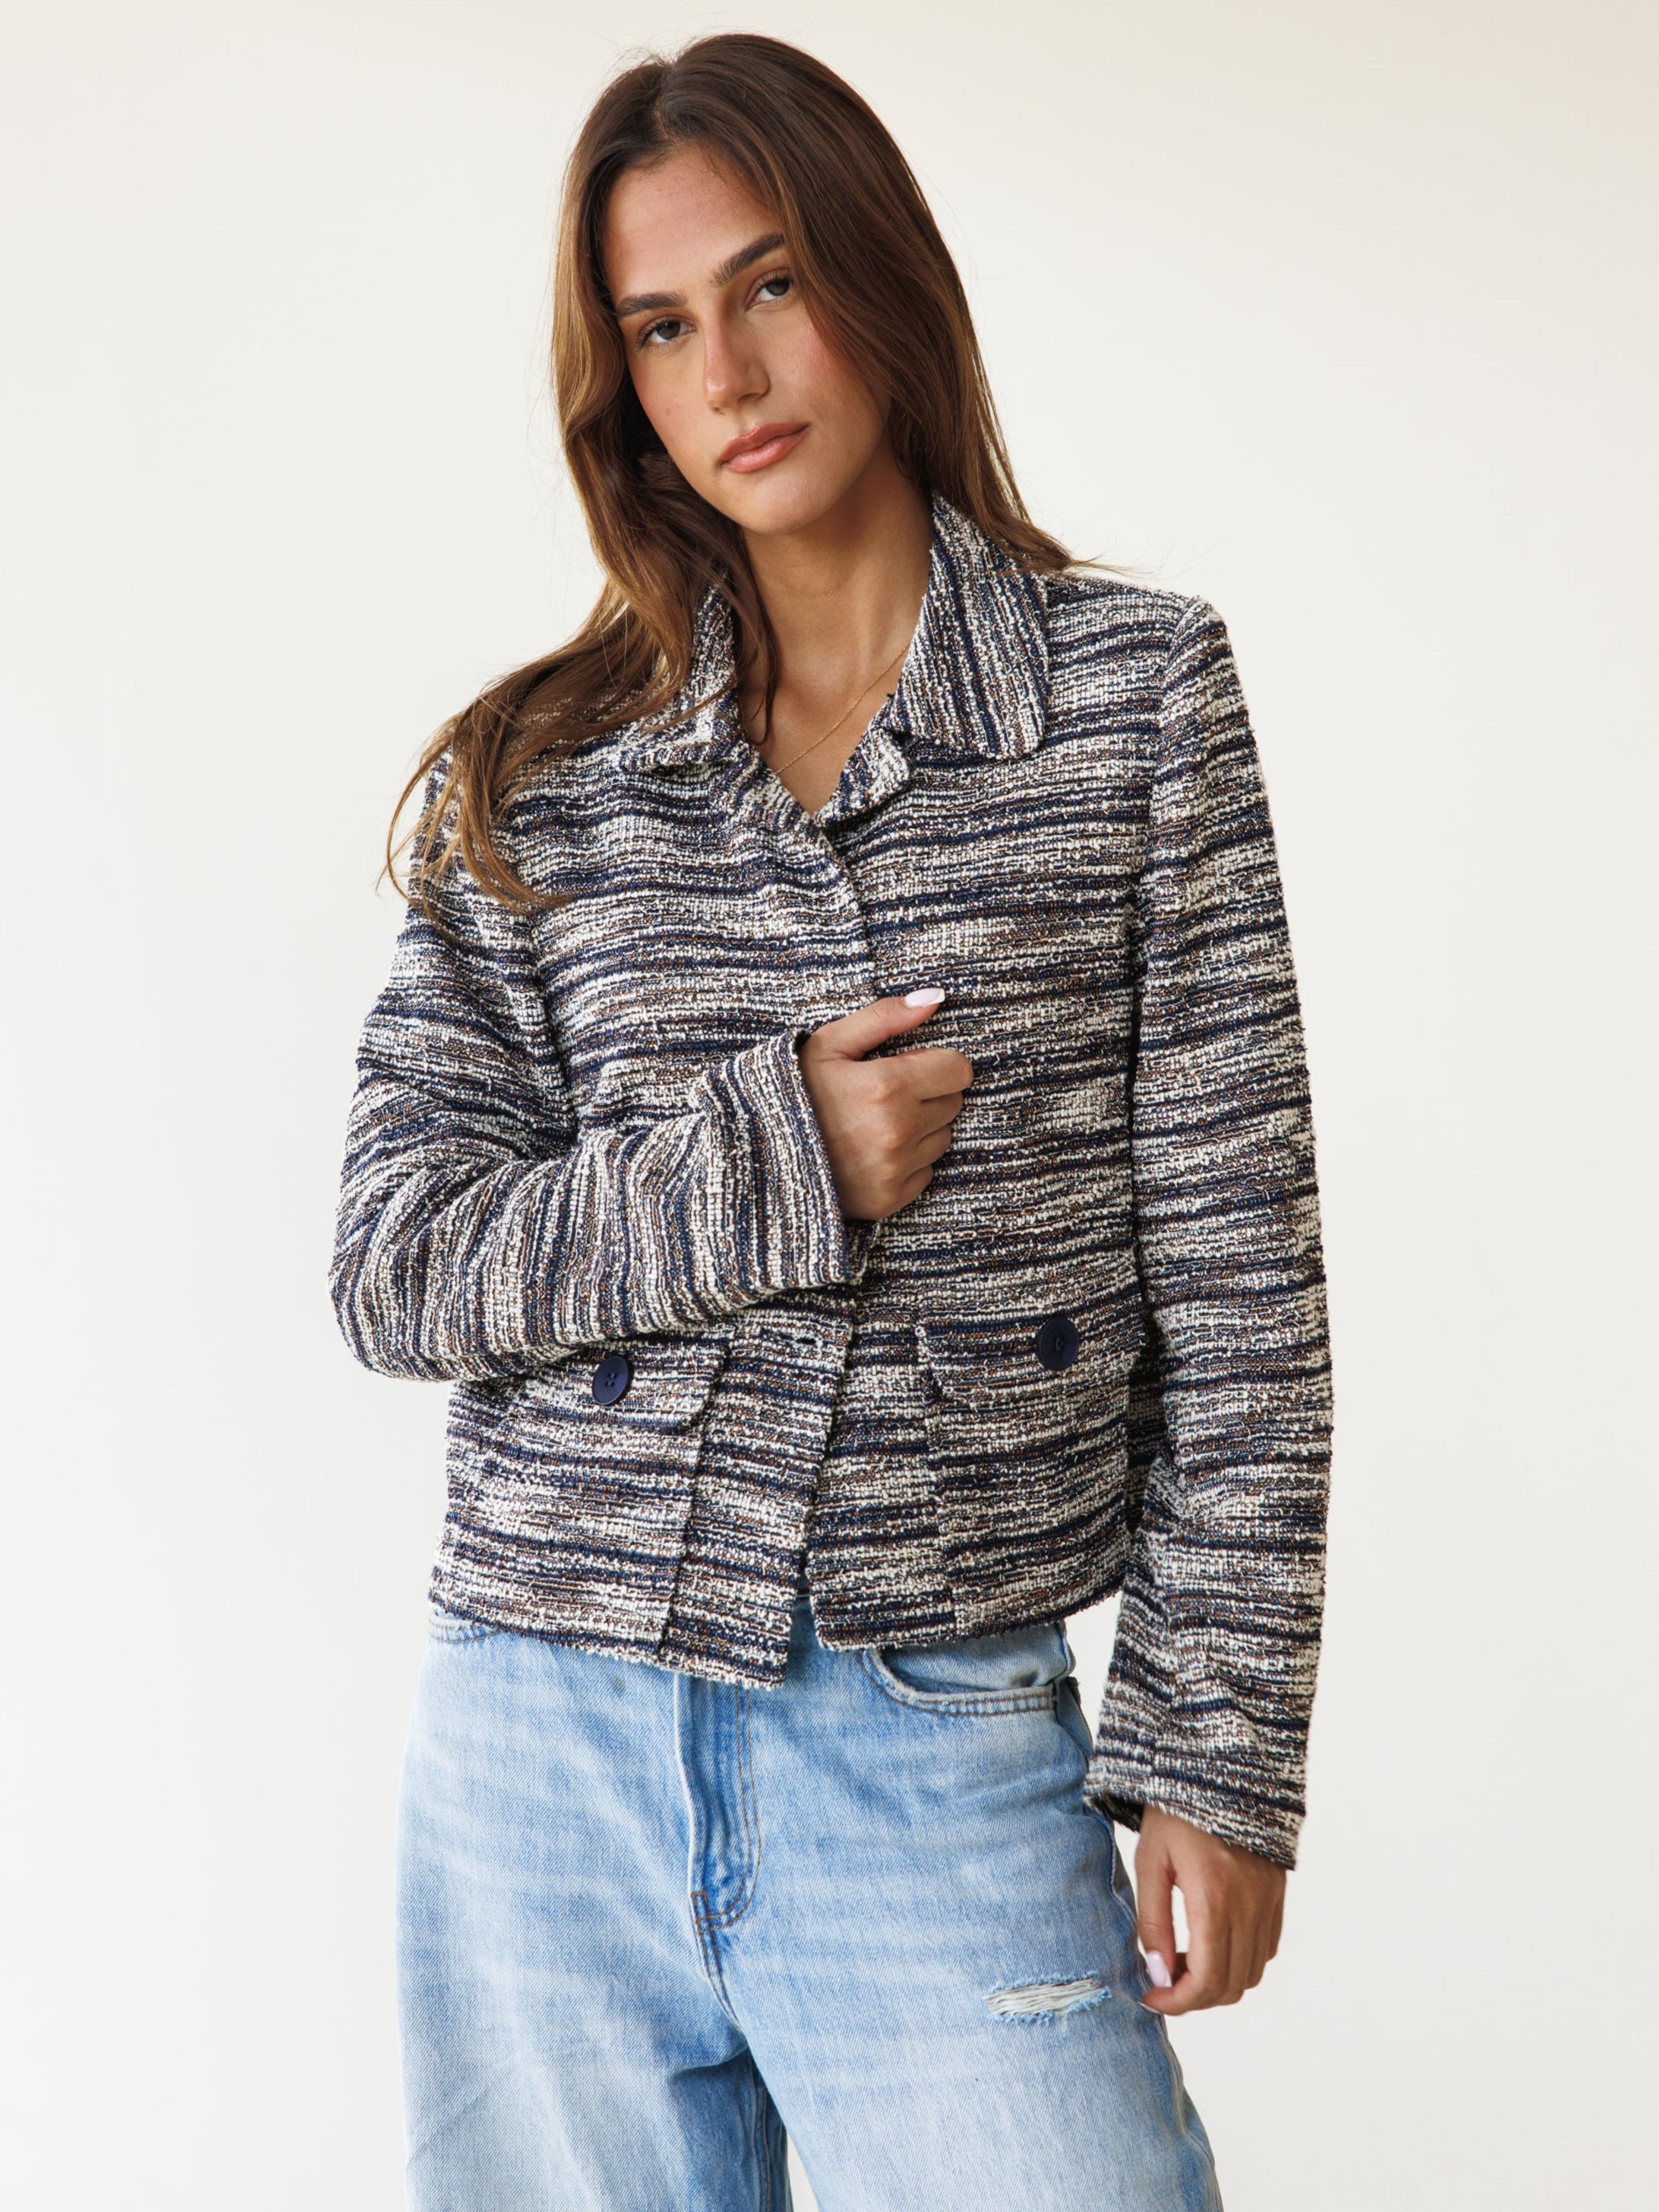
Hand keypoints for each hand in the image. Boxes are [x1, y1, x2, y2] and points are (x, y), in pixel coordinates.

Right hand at [799, 989, 972, 1221]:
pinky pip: (926, 1172)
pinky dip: (907, 1162)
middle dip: (927, 1093)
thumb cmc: (796, 1091)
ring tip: (875, 1123)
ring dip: (920, 1128)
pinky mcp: (889, 1199)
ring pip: (942, 1138)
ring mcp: (894, 1170)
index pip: (958, 1070)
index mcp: (887, 1086)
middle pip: (952, 1103)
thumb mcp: (830, 1043)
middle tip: (884, 1094)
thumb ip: (885, 1017)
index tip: (908, 1065)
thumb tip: (936, 998)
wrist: (758, 1153)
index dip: (936, 1063)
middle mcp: (897, 1131)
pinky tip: (872, 1152)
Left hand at [1131, 1804, 1285, 2013]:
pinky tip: (1209, 1941)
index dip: (1177, 2002)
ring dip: (1217, 1981)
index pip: (1206, 1979)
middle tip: (1161, 1981)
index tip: (1149, 1996)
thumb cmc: (1176, 1811)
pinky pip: (1265, 1948)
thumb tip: (1156, 1974)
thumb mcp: (1151, 1862)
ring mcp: (1269, 1901)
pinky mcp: (1277, 1894)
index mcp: (1215, 1897)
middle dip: (1193, 1997)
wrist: (1220, 1768)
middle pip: (1231, 1985)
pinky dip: (1239, 1961)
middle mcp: (1250, 1905)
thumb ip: (1153, 1922)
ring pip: (1252, 1972)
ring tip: (1181, 1960)